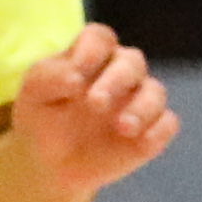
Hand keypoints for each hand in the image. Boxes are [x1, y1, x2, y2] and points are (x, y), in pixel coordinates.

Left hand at [8, 25, 178, 194]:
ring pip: (155, 92)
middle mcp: (120, 73)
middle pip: (132, 61)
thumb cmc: (42, 117)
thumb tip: (77, 78)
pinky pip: (167, 124)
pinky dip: (158, 130)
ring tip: (123, 127)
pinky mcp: (150, 131)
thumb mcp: (35, 93)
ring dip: (143, 107)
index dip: (93, 49)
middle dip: (117, 79)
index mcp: (91, 55)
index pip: (100, 38)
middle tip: (95, 103)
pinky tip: (140, 141)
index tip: (78, 71)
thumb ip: (51, 77)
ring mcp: (138, 101)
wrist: (49, 163)